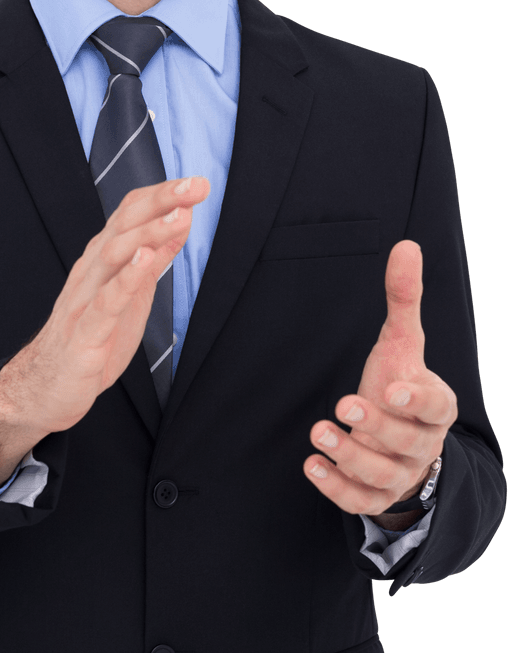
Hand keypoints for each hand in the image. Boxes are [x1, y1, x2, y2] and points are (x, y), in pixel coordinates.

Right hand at [0, 176, 209, 435]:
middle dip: (162, 202)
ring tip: (179, 216)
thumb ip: (154, 258)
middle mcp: (90, 269)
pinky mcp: (84, 333)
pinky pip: (104, 302)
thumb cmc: (93, 336)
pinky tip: (146, 259)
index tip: (196, 183)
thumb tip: (181, 222)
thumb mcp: (133, 293)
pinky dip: (126, 278)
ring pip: (114, 254)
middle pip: (124, 223)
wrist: (46, 387)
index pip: (130, 211)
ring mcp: (84, 298)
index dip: (163, 195)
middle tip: (196, 186)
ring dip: (149, 232)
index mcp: (102, 257)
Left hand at [303, 240, 456, 518]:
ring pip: (382, 475)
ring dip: (350, 456)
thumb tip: (406, 245)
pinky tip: (311, 465)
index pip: (435, 406)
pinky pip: (361, 502)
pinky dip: (336, 488)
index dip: (416, 400)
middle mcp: (422, 444)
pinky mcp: (376, 497)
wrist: (402, 443)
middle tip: (344, 405)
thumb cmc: (400, 384)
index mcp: (436, 406)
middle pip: (407, 442)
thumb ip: (404, 299)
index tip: (393, 389)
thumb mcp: (402, 342)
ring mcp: (400, 474)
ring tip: (319, 433)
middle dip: (376, 427)